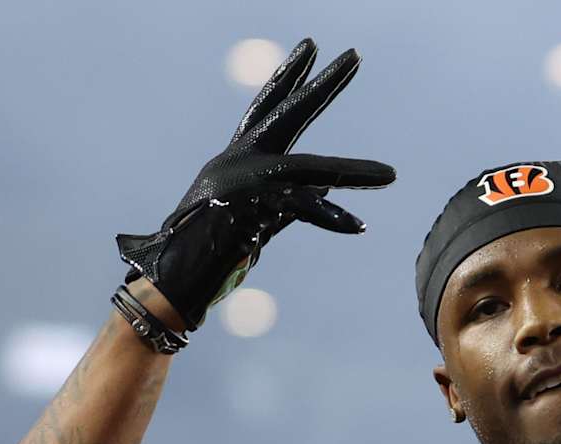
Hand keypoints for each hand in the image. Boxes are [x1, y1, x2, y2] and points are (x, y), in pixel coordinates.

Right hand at [115, 37, 395, 329]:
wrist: (170, 279)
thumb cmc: (205, 252)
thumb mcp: (254, 218)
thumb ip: (292, 201)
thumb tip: (325, 184)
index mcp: (237, 159)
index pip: (268, 107)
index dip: (290, 76)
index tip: (311, 47)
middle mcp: (239, 161)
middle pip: (289, 114)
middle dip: (323, 86)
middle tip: (356, 55)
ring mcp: (245, 184)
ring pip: (309, 168)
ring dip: (353, 173)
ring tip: (391, 175)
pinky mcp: (252, 212)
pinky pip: (301, 213)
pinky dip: (330, 219)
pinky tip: (359, 225)